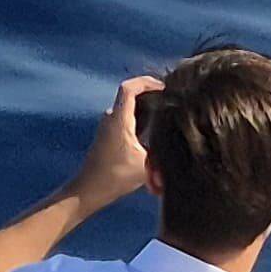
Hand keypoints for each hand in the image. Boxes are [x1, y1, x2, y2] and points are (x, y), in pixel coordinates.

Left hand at [72, 74, 163, 210]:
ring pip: (129, 109)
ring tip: (165, 118)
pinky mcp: (107, 136)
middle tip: (170, 101)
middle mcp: (111, 118)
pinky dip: (140, 122)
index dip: (147, 81)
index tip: (164, 86)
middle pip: (131, 96)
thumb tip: (181, 146)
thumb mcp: (145, 164)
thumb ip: (161, 151)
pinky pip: (126, 120)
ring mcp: (107, 126)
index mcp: (119, 119)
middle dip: (151, 95)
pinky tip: (153, 135)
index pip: (129, 87)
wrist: (89, 190)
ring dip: (146, 111)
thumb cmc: (115, 176)